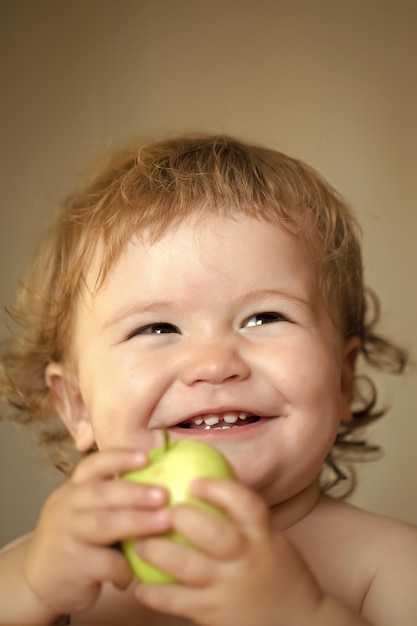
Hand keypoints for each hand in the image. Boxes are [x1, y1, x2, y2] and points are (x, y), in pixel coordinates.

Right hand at [24, 449, 170, 615]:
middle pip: (102, 493)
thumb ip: (111, 500)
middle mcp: (66, 507)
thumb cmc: (75, 542)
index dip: (119, 458)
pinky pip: (106, 562)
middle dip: (135, 492)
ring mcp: (66, 534)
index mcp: (73, 490)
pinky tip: (133, 575)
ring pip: (104, 524)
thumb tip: (161, 486)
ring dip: (138, 522)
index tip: (146, 457)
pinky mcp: (72, 564)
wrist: (36, 583)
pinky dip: (125, 568)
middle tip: (164, 494)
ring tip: (165, 522)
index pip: (93, 466)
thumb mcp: (84, 513)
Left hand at [133, 479, 322, 625]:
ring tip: (140, 544)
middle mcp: (246, 559)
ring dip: (158, 552)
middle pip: (213, 534)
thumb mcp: (267, 536)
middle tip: (161, 510)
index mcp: (262, 535)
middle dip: (183, 519)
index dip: (219, 489)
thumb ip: (240, 515)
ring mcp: (229, 588)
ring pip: (188, 567)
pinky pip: (177, 602)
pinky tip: (141, 586)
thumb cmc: (275, 568)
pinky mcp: (213, 613)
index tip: (196, 483)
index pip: (246, 504)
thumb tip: (202, 481)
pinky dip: (154, 593)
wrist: (296, 620)